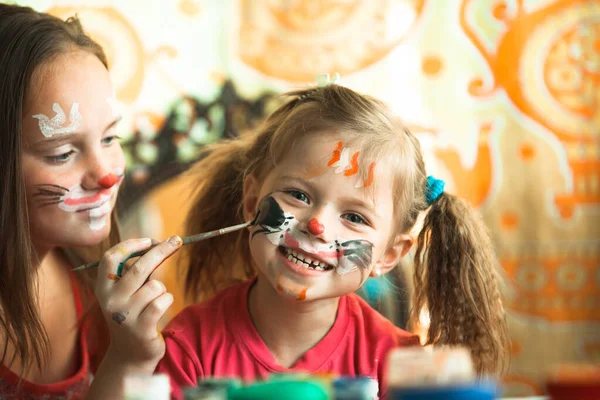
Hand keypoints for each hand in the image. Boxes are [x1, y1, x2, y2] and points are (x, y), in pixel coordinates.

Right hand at [95, 236, 181, 371]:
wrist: (130, 356)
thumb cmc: (134, 316)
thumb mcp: (126, 293)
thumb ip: (134, 272)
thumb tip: (159, 245)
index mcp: (103, 288)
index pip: (111, 258)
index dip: (130, 245)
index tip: (149, 240)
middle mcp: (110, 301)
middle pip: (138, 267)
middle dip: (160, 250)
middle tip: (176, 240)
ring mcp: (125, 315)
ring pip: (155, 286)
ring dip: (162, 290)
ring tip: (154, 302)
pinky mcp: (141, 327)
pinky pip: (163, 301)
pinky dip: (167, 300)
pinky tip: (161, 310)